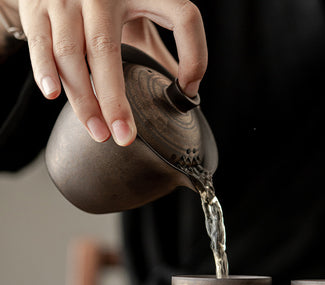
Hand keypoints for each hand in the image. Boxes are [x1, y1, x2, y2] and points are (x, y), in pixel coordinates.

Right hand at [16, 0, 206, 145]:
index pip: (182, 18)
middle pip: (105, 49)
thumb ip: (161, 46)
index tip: (187, 91)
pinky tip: (53, 93)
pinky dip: (44, 70)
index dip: (194, 54)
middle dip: (114, 100)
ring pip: (69, 53)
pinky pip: (39, 43)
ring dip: (83, 99)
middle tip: (124, 137)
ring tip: (98, 131)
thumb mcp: (144, 9)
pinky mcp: (36, 6)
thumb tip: (186, 91)